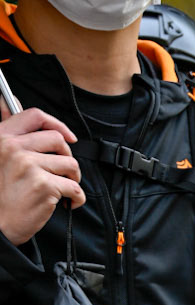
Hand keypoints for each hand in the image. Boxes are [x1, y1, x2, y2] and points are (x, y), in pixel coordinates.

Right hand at [0, 107, 84, 243]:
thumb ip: (8, 134)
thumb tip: (6, 102)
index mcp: (2, 137)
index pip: (34, 116)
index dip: (56, 124)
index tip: (67, 136)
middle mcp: (14, 148)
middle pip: (58, 140)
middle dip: (67, 156)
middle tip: (64, 171)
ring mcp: (29, 166)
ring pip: (70, 164)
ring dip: (73, 178)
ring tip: (63, 189)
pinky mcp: (44, 186)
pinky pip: (74, 187)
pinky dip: (77, 198)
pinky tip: (67, 203)